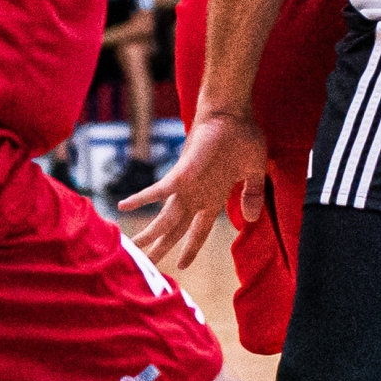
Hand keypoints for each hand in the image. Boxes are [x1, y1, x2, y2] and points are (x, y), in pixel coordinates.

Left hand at [123, 110, 270, 269]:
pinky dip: (142, 198)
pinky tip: (125, 204)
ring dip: (150, 234)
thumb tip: (252, 219)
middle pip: (176, 229)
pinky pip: (158, 189)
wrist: (234, 113)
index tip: (182, 265)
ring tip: (132, 248)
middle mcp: (196, 195)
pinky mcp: (182, 173)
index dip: (191, 247)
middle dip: (162, 248)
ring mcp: (187, 186)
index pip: (199, 230)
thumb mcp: (255, 172)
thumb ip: (252, 195)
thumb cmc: (243, 137)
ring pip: (165, 218)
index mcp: (213, 197)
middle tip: (145, 267)